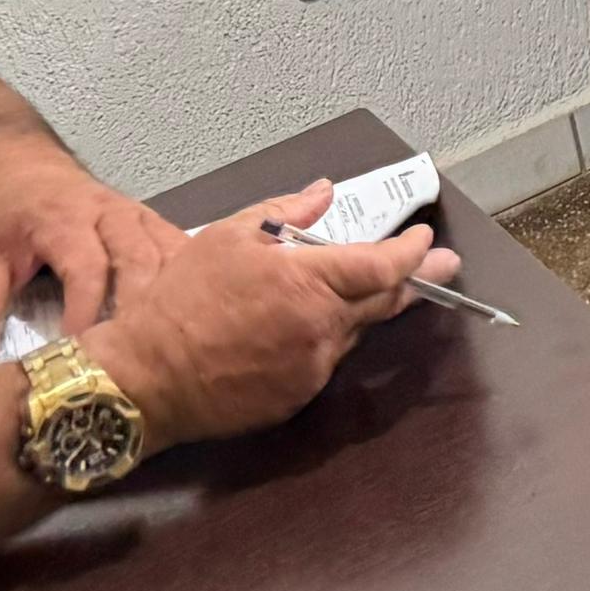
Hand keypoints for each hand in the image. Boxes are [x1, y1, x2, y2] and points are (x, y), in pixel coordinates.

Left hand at [0, 138, 183, 340]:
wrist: (24, 167)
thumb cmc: (5, 215)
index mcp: (64, 218)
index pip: (86, 266)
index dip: (87, 308)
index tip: (82, 348)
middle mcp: (109, 212)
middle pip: (139, 258)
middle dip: (140, 307)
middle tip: (135, 354)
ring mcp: (137, 215)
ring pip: (169, 252)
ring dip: (172, 296)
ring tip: (169, 341)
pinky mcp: (152, 222)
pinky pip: (180, 248)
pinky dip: (189, 280)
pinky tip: (191, 316)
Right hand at [74, 180, 453, 451]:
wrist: (145, 377)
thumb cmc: (180, 301)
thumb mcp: (228, 237)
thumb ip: (285, 213)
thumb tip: (322, 193)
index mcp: (307, 282)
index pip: (383, 266)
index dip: (412, 252)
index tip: (426, 240)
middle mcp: (321, 328)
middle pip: (384, 302)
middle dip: (419, 281)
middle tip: (444, 265)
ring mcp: (311, 368)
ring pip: (352, 332)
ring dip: (360, 310)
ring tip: (353, 290)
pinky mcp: (297, 398)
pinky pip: (323, 361)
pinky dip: (324, 339)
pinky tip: (299, 329)